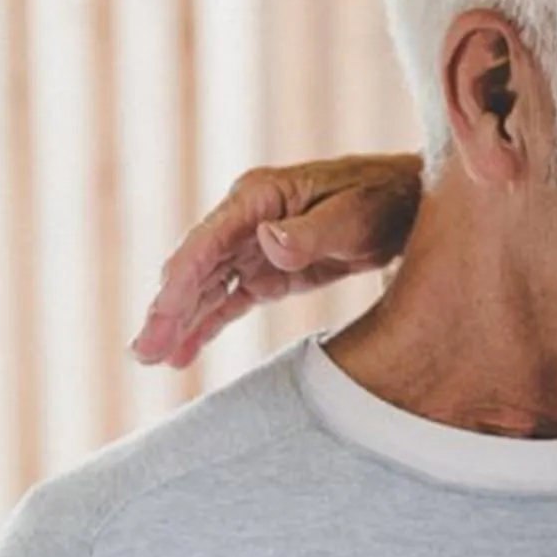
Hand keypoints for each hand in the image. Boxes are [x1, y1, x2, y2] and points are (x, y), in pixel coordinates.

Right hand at [130, 154, 423, 369]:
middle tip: (144, 352)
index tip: (160, 316)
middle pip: (197, 268)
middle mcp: (247, 220)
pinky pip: (230, 299)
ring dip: (179, 322)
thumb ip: (311, 233)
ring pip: (206, 288)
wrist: (413, 203)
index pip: (207, 243)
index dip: (181, 281)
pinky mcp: (270, 270)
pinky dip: (206, 324)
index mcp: (258, 198)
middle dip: (168, 310)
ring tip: (152, 358)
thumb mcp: (354, 216)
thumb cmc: (384, 201)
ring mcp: (255, 246)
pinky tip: (183, 352)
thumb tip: (268, 242)